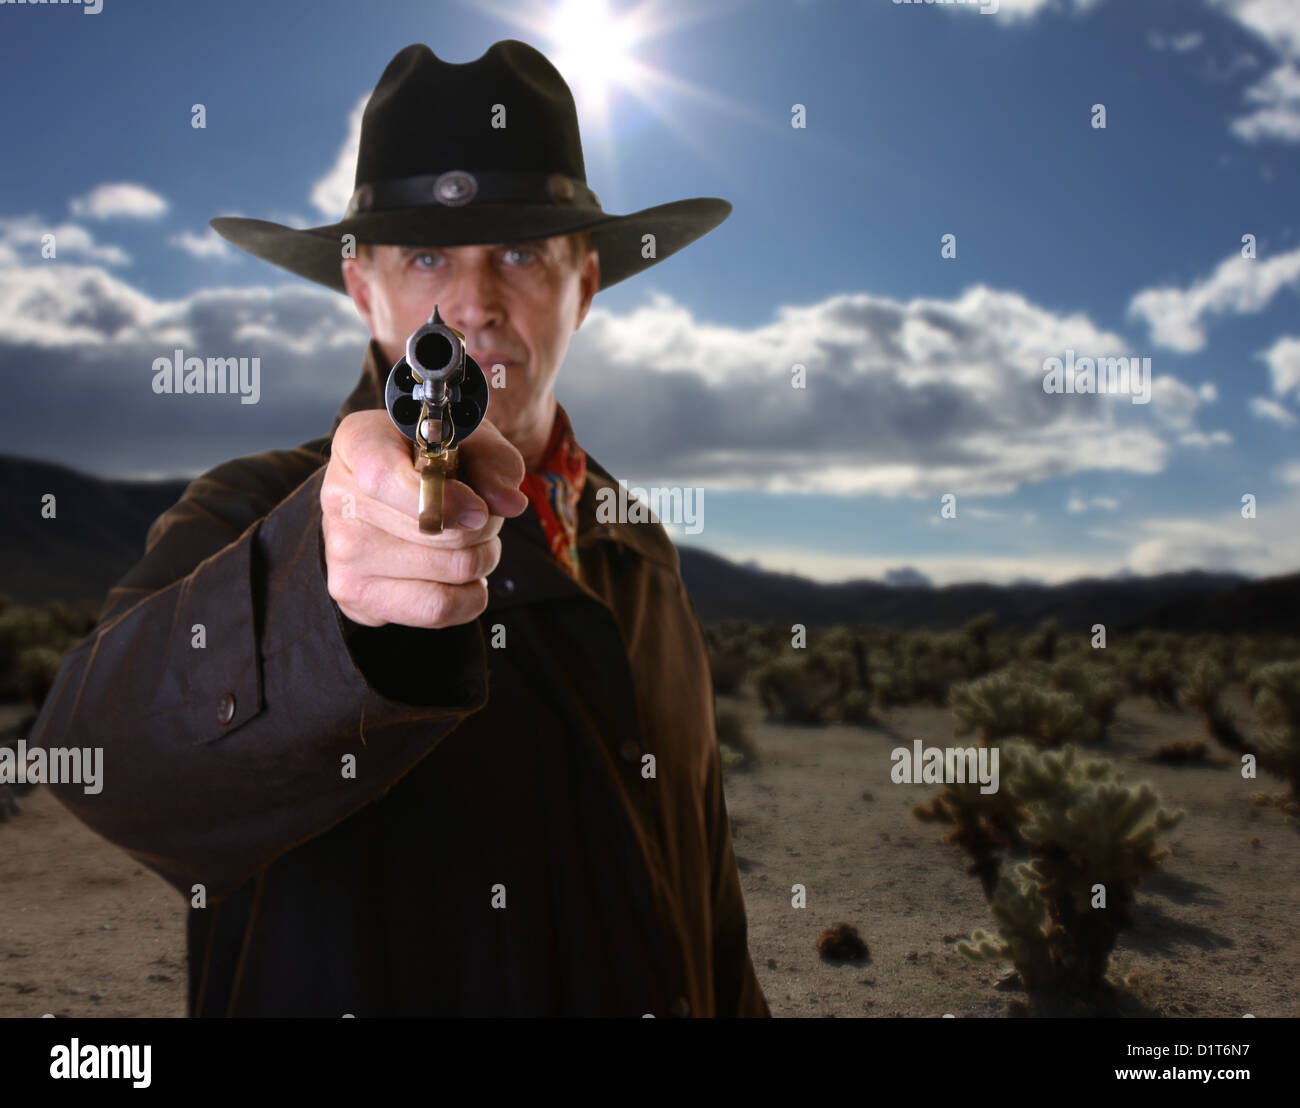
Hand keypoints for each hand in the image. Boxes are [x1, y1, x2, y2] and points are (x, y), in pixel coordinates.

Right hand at [320, 410, 527, 628]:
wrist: (396, 496)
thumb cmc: (436, 461)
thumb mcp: (473, 442)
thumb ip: (495, 464)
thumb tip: (508, 503)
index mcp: (358, 444)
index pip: (384, 478)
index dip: (441, 500)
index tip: (479, 510)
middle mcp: (339, 497)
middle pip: (433, 532)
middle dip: (481, 527)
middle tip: (481, 515)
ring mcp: (342, 552)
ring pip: (449, 571)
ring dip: (481, 559)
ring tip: (471, 542)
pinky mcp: (356, 596)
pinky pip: (438, 609)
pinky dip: (470, 596)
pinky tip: (462, 576)